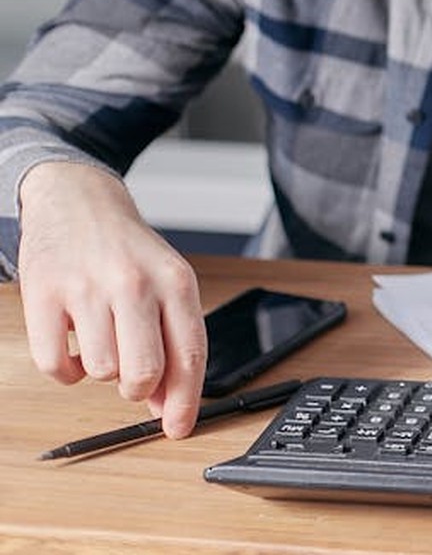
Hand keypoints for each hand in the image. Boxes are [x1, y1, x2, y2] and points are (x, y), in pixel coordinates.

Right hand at [16, 161, 206, 436]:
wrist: (78, 202)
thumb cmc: (128, 253)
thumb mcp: (166, 286)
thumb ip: (173, 342)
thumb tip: (169, 406)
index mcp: (176, 282)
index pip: (189, 354)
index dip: (185, 401)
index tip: (180, 429)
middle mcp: (134, 284)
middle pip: (143, 372)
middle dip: (140, 389)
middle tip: (133, 377)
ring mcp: (86, 288)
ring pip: (101, 372)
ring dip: (102, 370)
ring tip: (103, 340)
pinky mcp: (43, 294)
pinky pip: (55, 365)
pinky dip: (65, 370)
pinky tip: (74, 346)